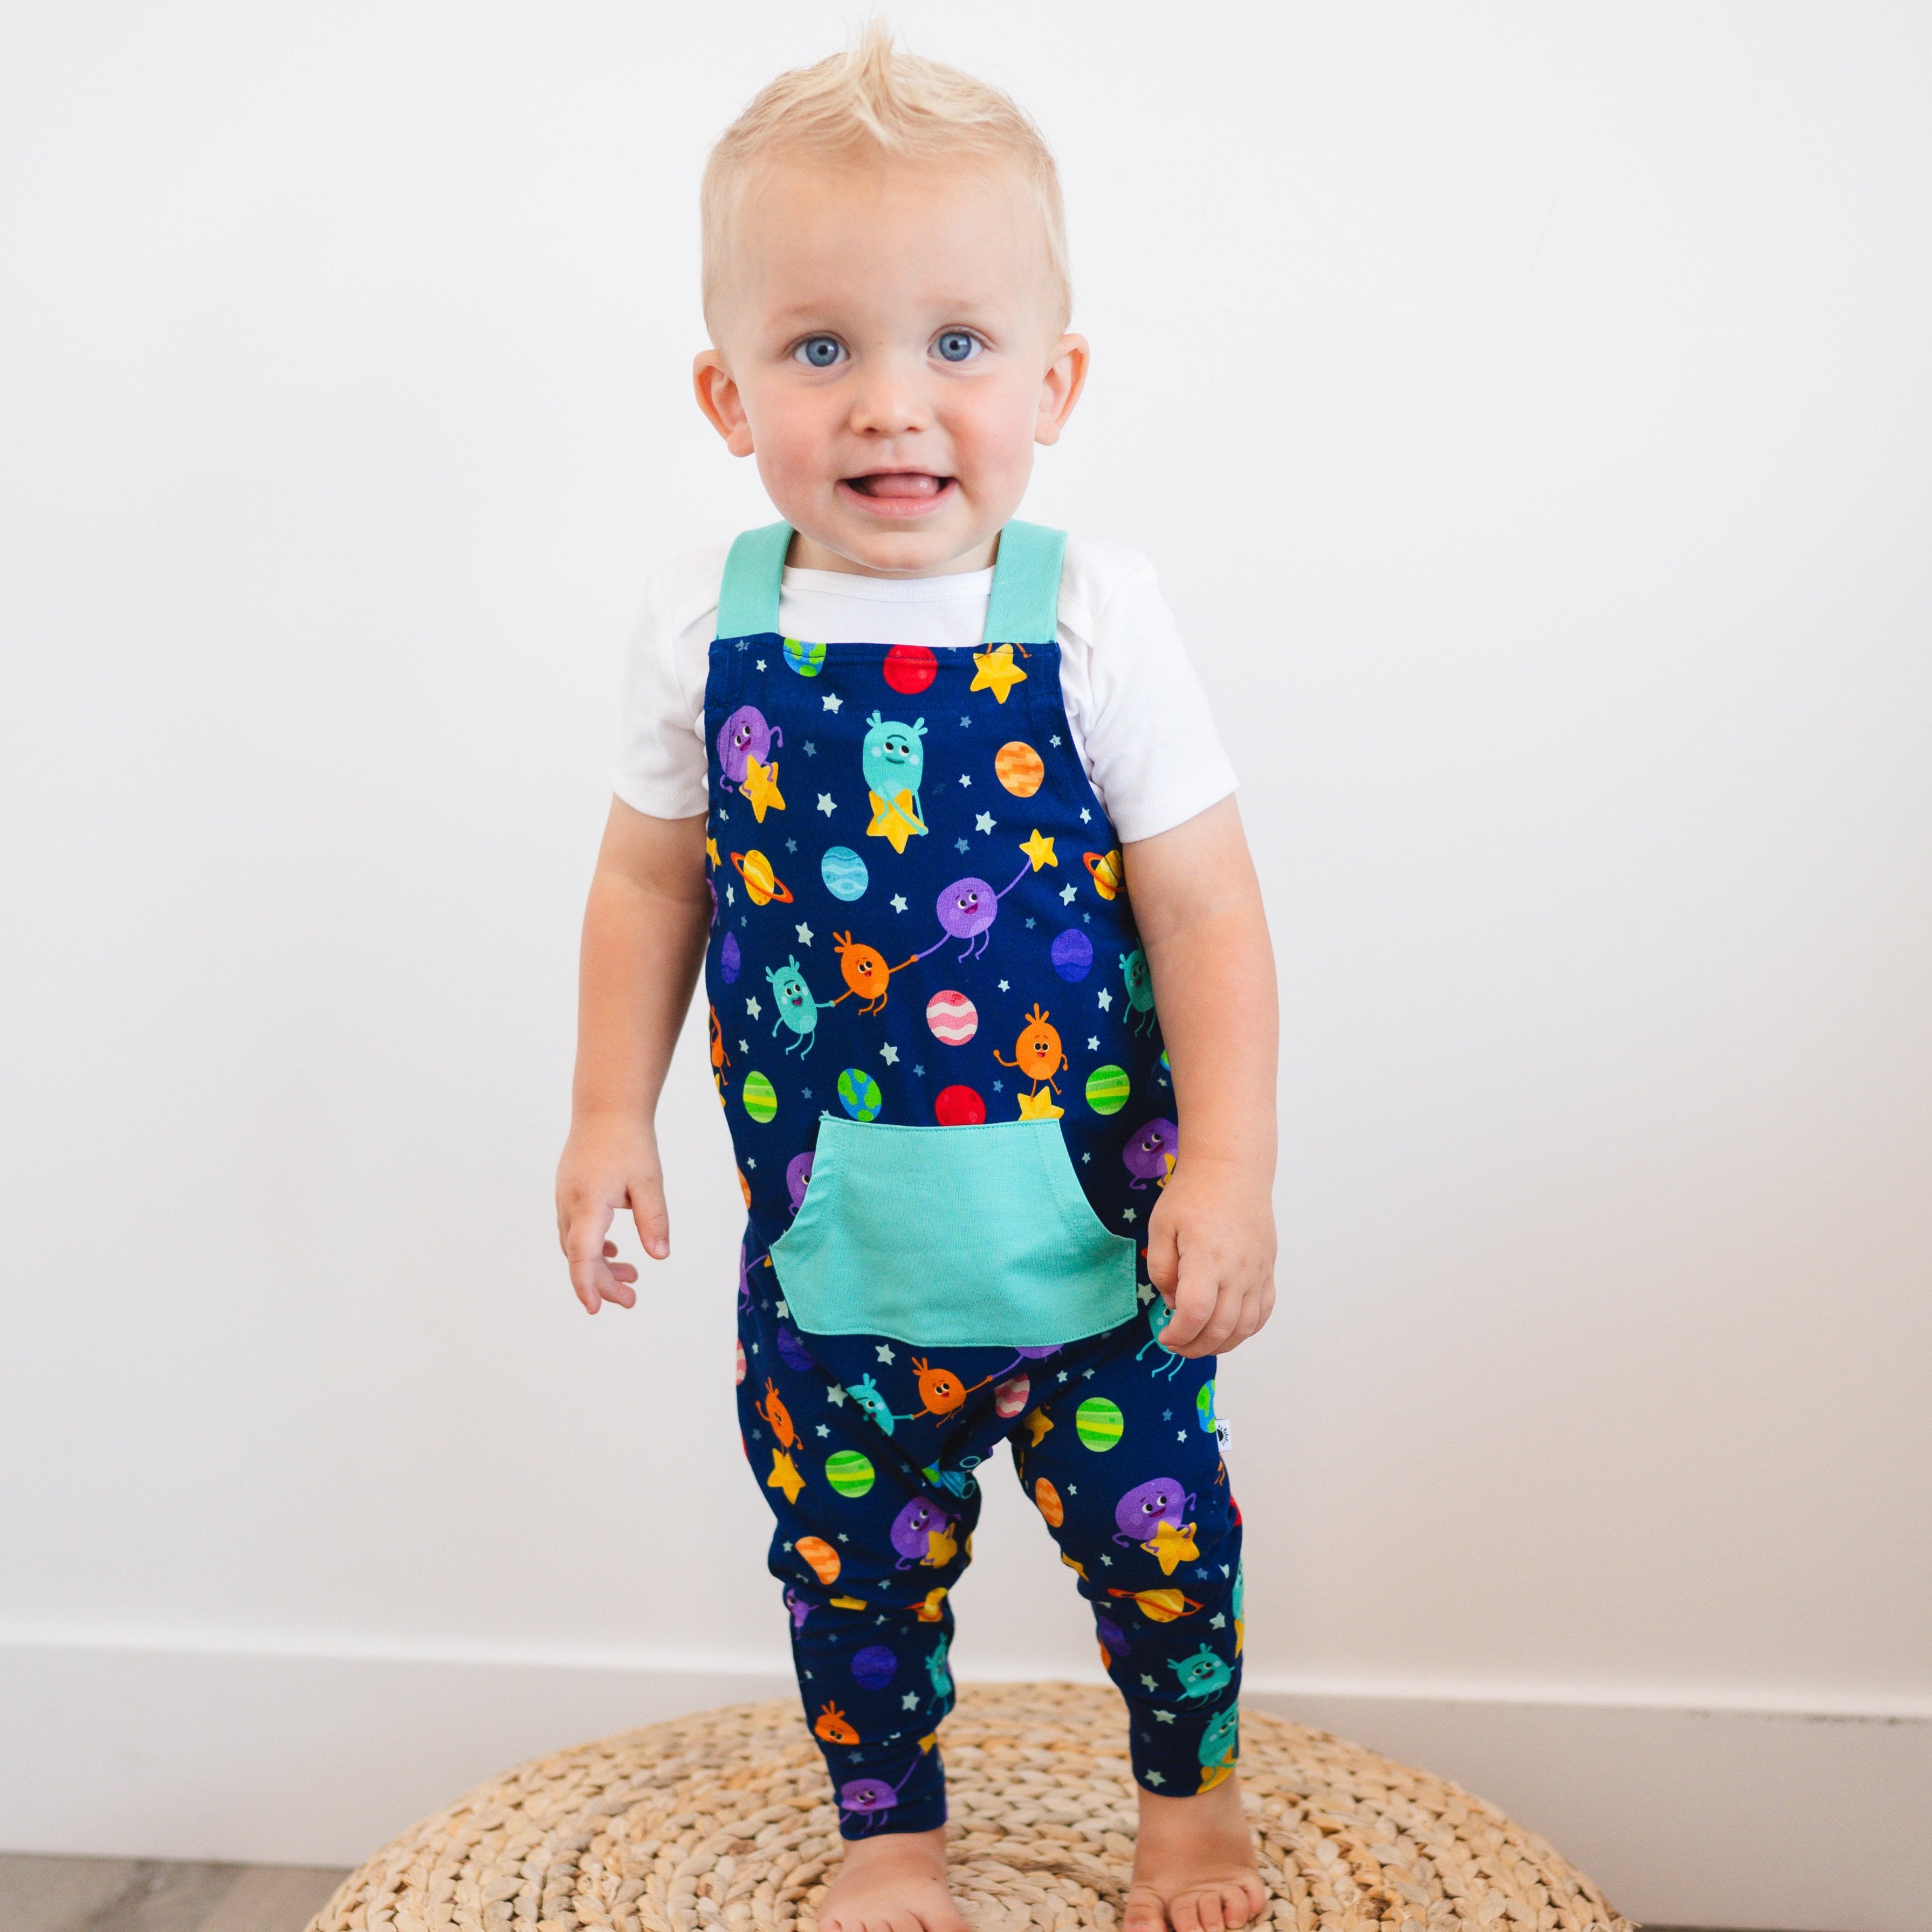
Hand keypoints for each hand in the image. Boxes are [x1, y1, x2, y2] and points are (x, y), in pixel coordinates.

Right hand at [555, 1111, 667, 1313]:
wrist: (606, 1108)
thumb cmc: (629, 1142)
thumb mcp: (648, 1181)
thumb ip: (653, 1219)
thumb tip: (659, 1255)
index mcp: (588, 1203)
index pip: (582, 1255)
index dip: (588, 1285)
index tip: (596, 1308)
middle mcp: (570, 1205)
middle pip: (580, 1256)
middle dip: (602, 1283)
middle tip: (631, 1298)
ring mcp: (566, 1199)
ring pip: (576, 1245)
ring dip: (600, 1265)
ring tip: (631, 1277)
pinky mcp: (570, 1194)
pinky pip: (575, 1231)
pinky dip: (592, 1247)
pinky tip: (613, 1253)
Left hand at [1144, 1156, 1275, 1357]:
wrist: (1231, 1170)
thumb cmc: (1192, 1194)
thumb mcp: (1161, 1227)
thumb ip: (1161, 1270)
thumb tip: (1173, 1303)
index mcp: (1206, 1259)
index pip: (1195, 1314)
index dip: (1179, 1335)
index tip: (1164, 1336)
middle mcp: (1237, 1271)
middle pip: (1222, 1329)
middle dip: (1195, 1347)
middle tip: (1177, 1344)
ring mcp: (1257, 1272)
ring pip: (1246, 1327)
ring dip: (1222, 1344)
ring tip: (1199, 1341)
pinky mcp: (1268, 1269)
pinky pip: (1263, 1311)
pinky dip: (1246, 1329)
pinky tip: (1227, 1329)